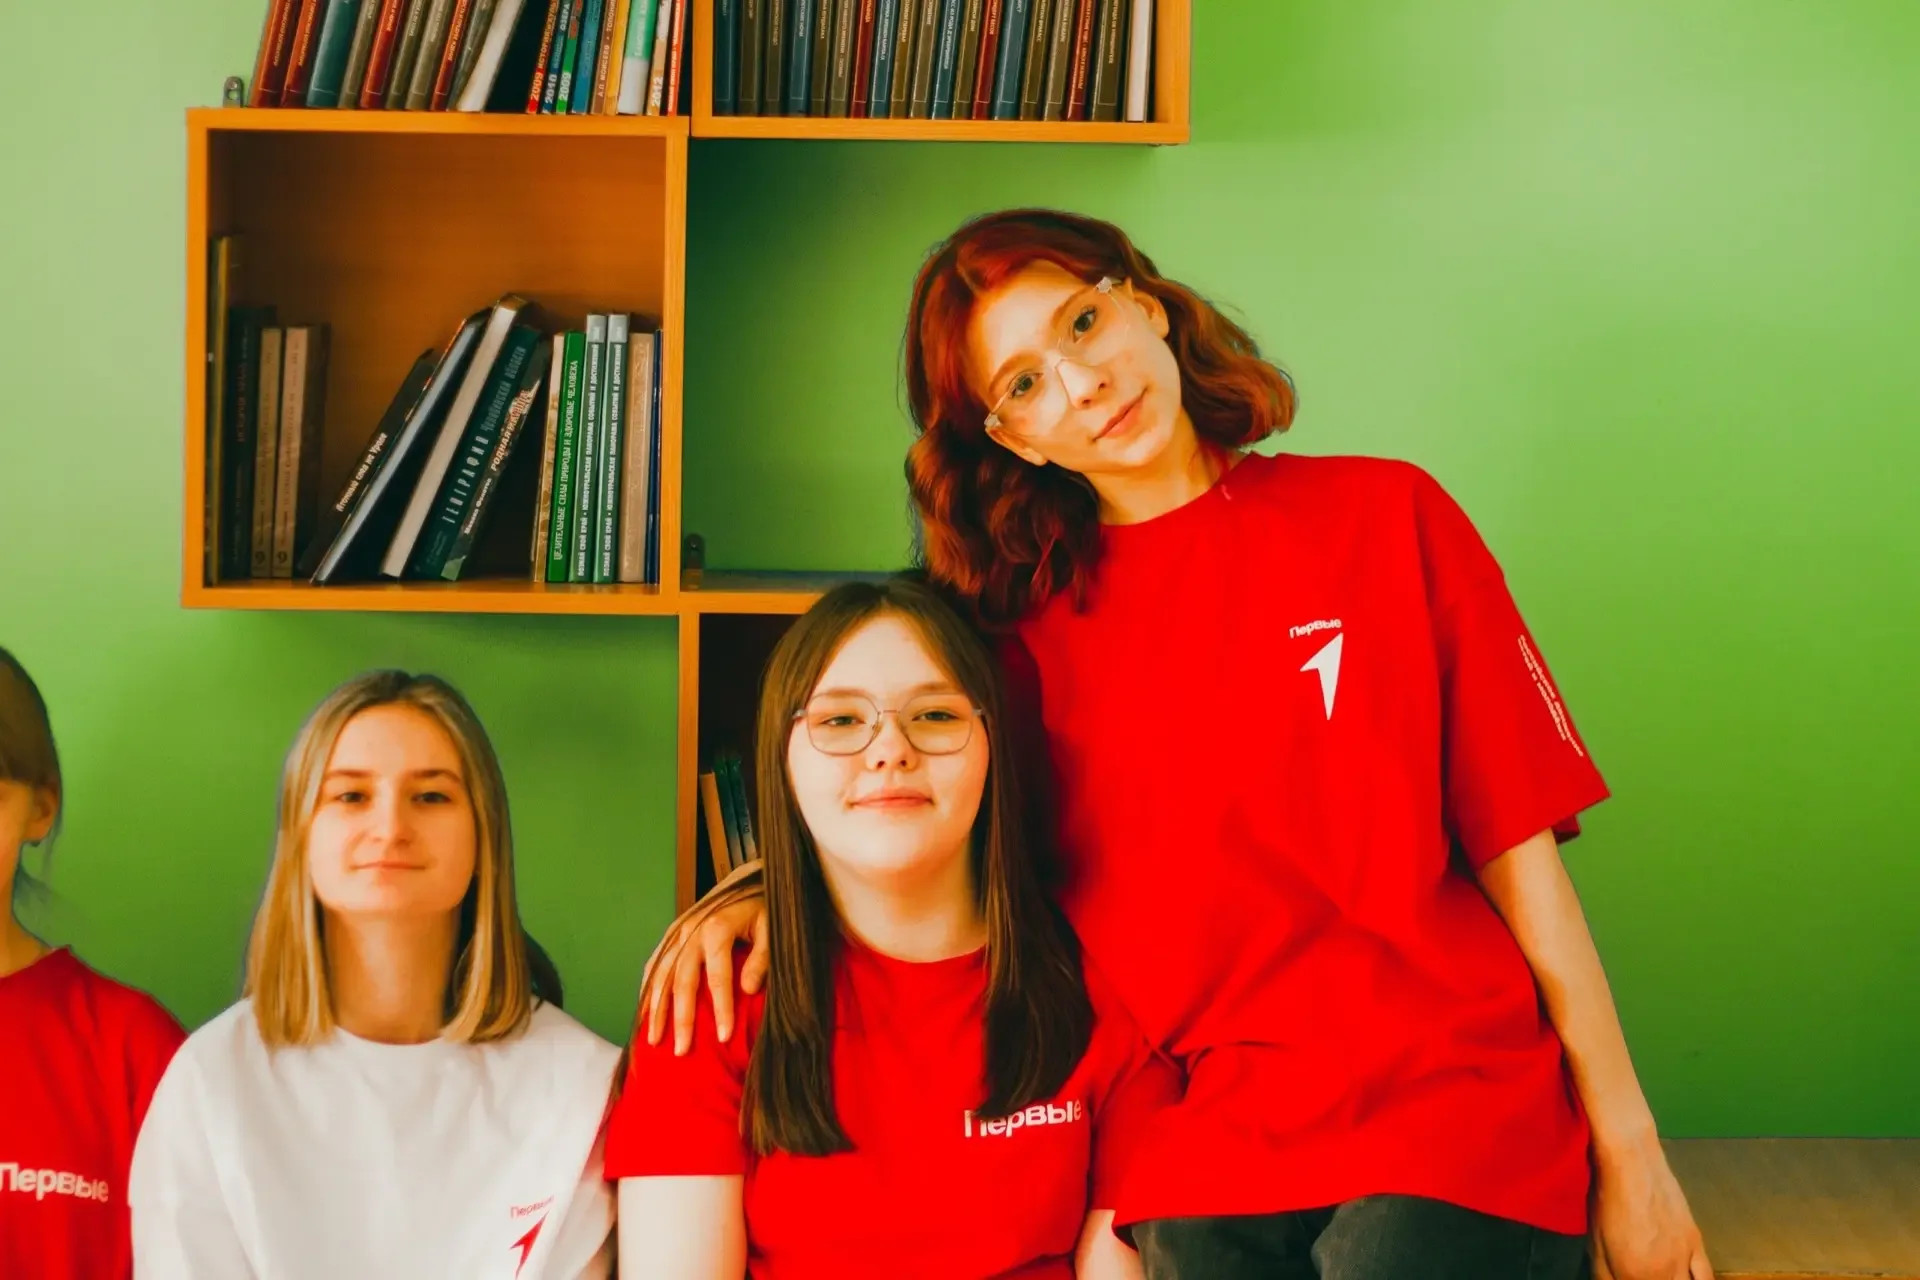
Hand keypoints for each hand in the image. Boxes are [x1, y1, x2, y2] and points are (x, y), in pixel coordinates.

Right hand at [637, 861, 768, 1054]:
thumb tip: (748, 989)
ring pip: (661, 975)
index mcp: (718, 928)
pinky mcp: (672, 934)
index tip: (725, 1037)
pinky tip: (644, 1012)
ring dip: (656, 1009)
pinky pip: (654, 964)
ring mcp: (678, 932)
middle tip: (681, 1051)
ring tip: (654, 1040)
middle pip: (682, 981)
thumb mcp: (772, 928)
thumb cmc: (764, 908)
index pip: (718, 977)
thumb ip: (762, 958)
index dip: (721, 1009)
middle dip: (681, 1019)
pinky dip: (647, 989)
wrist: (748, 880)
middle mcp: (691, 930)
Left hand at [1590, 1136, 1714, 1279]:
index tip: (1627, 1276)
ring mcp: (1684, 1258)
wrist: (1633, 1164)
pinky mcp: (1697, 1241)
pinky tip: (1690, 1278)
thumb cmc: (1606, 1200)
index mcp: (1634, 1275)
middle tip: (1643, 1274)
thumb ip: (1604, 1275)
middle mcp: (1665, 1273)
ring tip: (1663, 1276)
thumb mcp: (1595, 1243)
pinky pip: (1705, 1275)